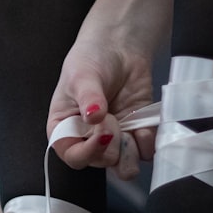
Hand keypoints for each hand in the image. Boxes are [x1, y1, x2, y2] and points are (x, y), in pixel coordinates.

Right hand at [48, 35, 156, 180]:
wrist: (120, 47)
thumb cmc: (90, 60)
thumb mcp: (82, 76)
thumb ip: (88, 97)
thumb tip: (93, 116)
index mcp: (65, 129)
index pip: (73, 156)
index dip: (88, 152)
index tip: (102, 134)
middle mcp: (88, 139)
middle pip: (100, 162)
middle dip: (111, 146)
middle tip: (114, 121)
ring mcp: (114, 138)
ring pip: (123, 165)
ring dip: (130, 153)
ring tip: (131, 130)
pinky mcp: (136, 132)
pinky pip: (144, 151)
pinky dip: (147, 142)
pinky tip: (143, 126)